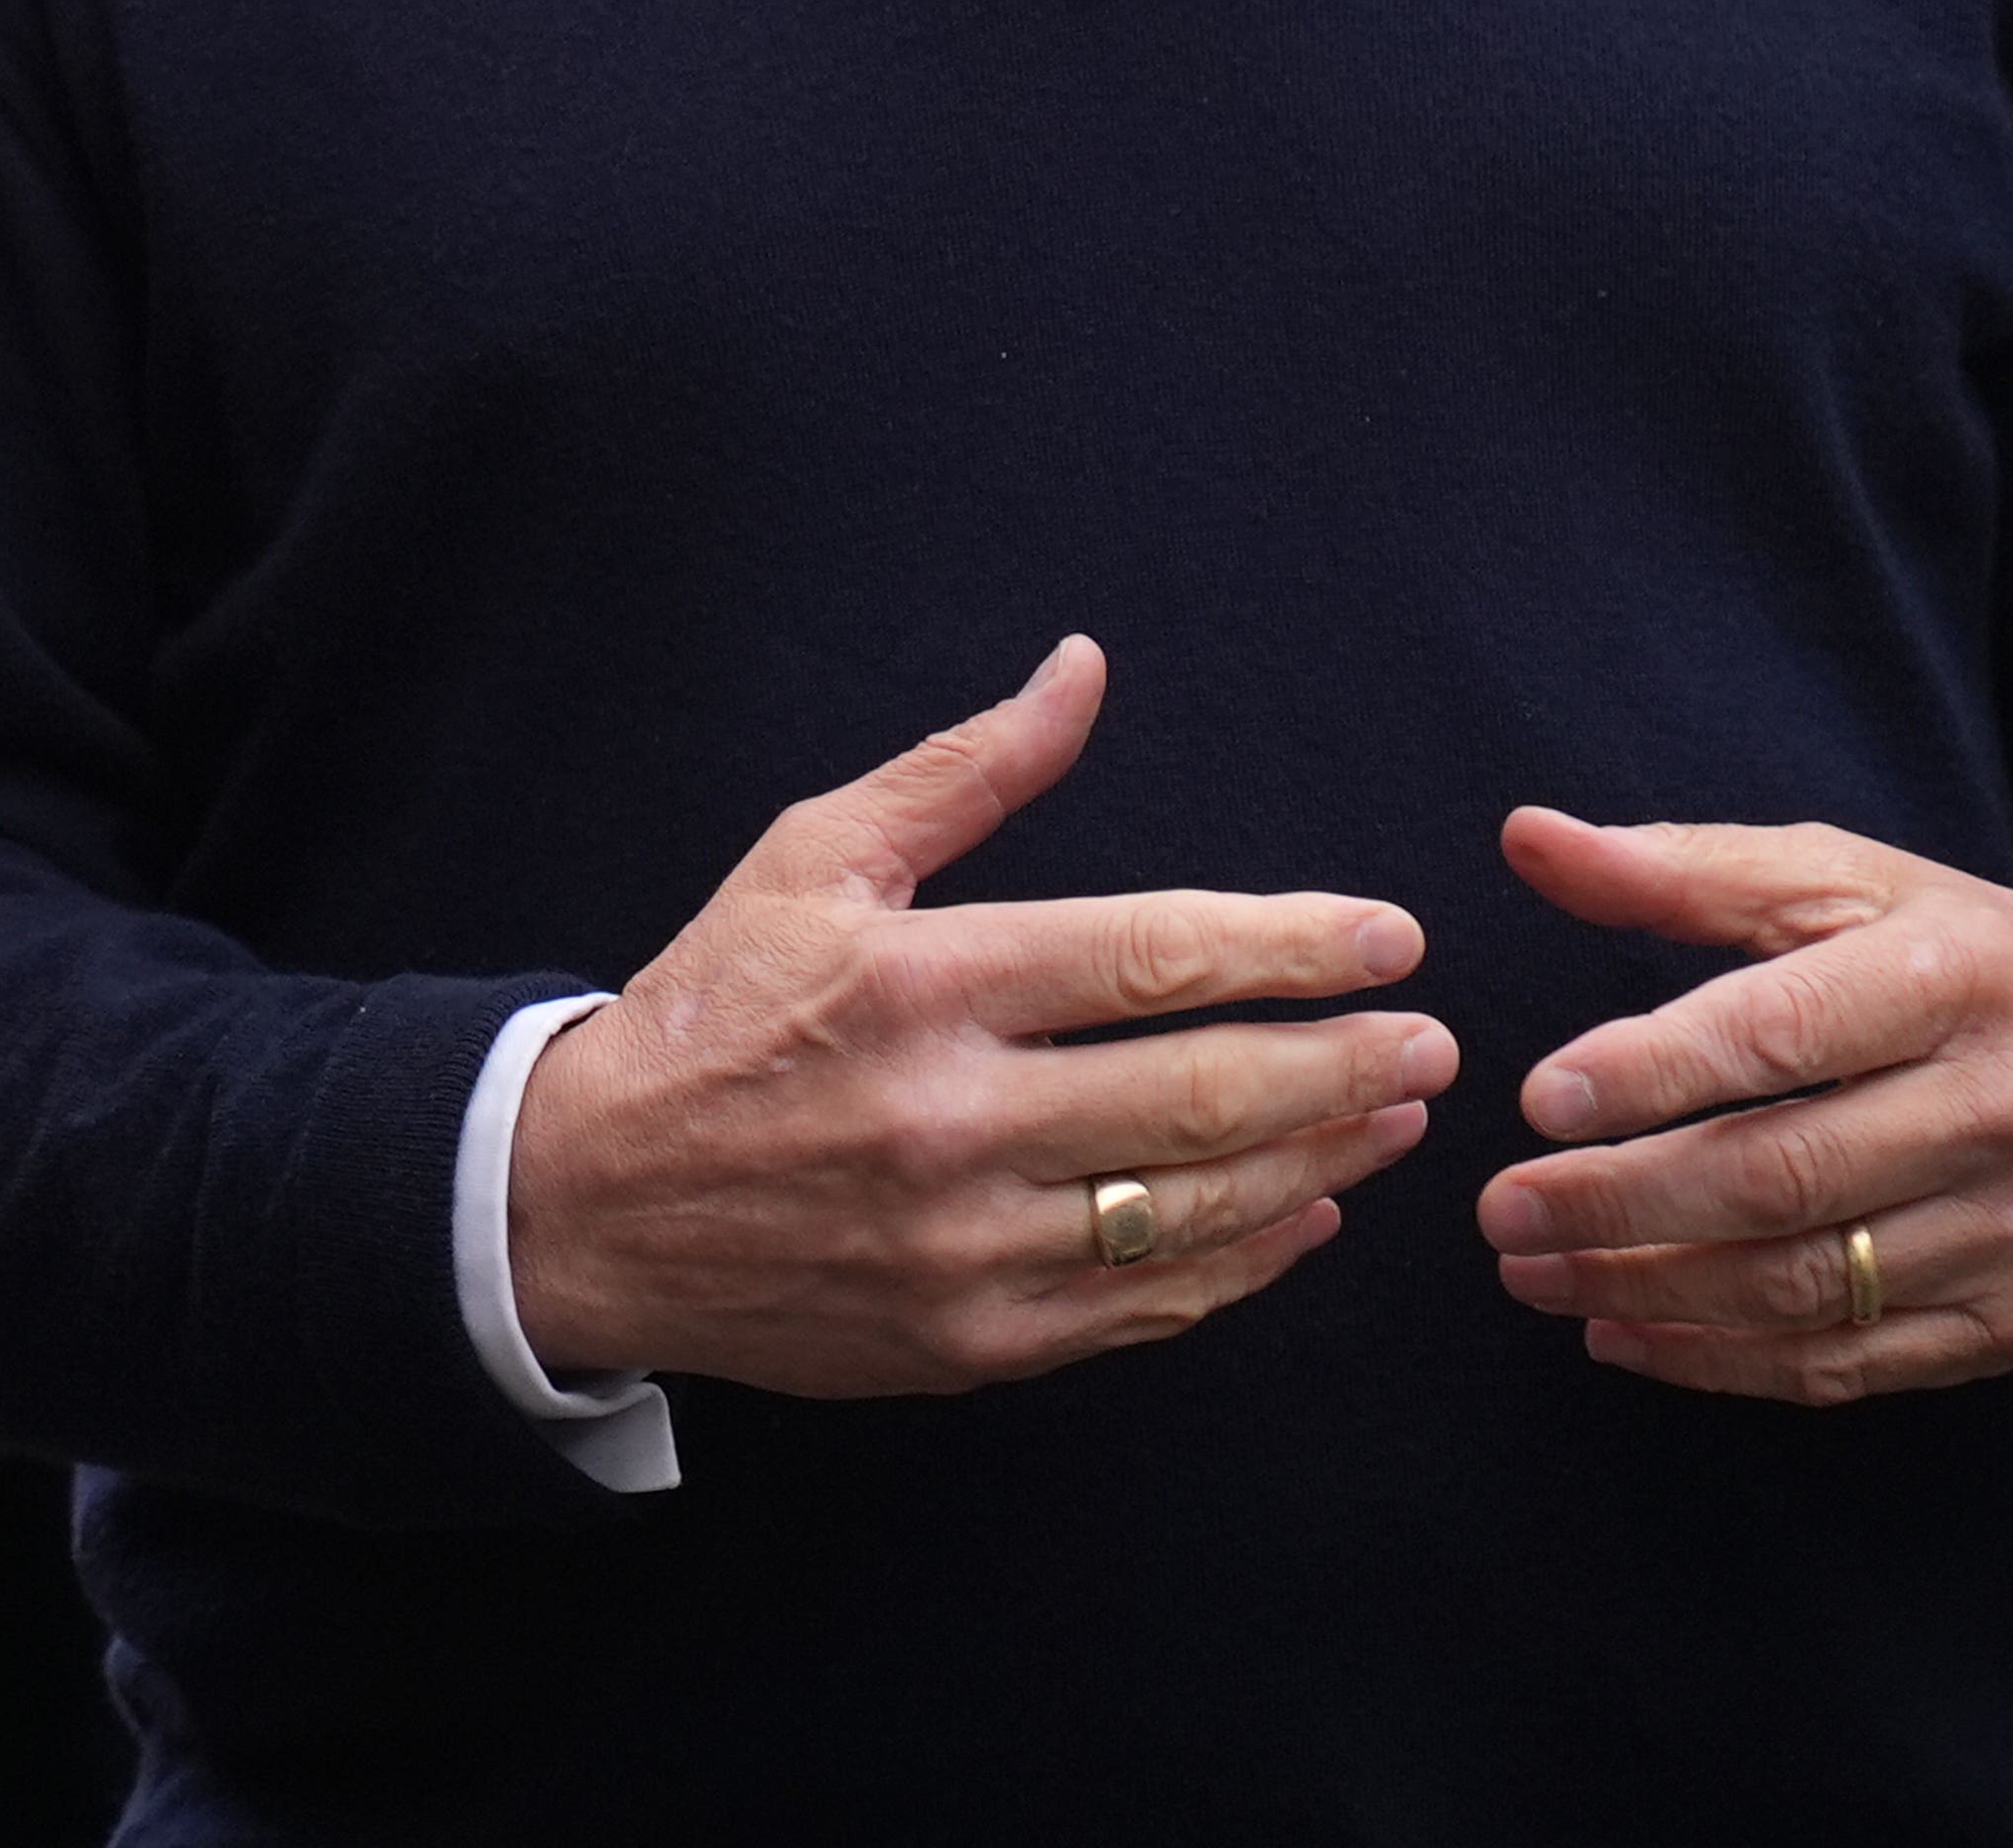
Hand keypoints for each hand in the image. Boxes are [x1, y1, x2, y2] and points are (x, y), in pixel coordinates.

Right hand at [506, 635, 1448, 1395]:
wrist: (579, 1202)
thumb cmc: (708, 1008)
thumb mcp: (812, 860)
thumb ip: (965, 771)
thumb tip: (1084, 669)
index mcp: (915, 983)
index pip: (1150, 956)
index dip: (1291, 945)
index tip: (1389, 936)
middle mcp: (945, 1118)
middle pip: (1203, 1092)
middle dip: (1345, 1062)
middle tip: (1433, 1041)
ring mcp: (961, 1244)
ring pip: (1194, 1209)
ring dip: (1322, 1160)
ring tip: (1394, 1119)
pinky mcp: (967, 1342)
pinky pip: (1146, 1304)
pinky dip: (1245, 1261)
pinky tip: (1302, 1216)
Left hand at [1478, 809, 2012, 1401]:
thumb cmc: (1978, 963)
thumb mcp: (1855, 884)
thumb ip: (1688, 869)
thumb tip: (1528, 836)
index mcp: (1951, 980)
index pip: (1785, 1034)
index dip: (1654, 1071)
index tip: (1541, 1098)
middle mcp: (1998, 1110)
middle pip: (1785, 1178)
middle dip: (1622, 1204)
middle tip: (1502, 1210)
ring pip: (1809, 1286)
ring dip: (1651, 1292)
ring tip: (1536, 1274)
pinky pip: (1855, 1363)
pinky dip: (1728, 1363)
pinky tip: (1626, 1336)